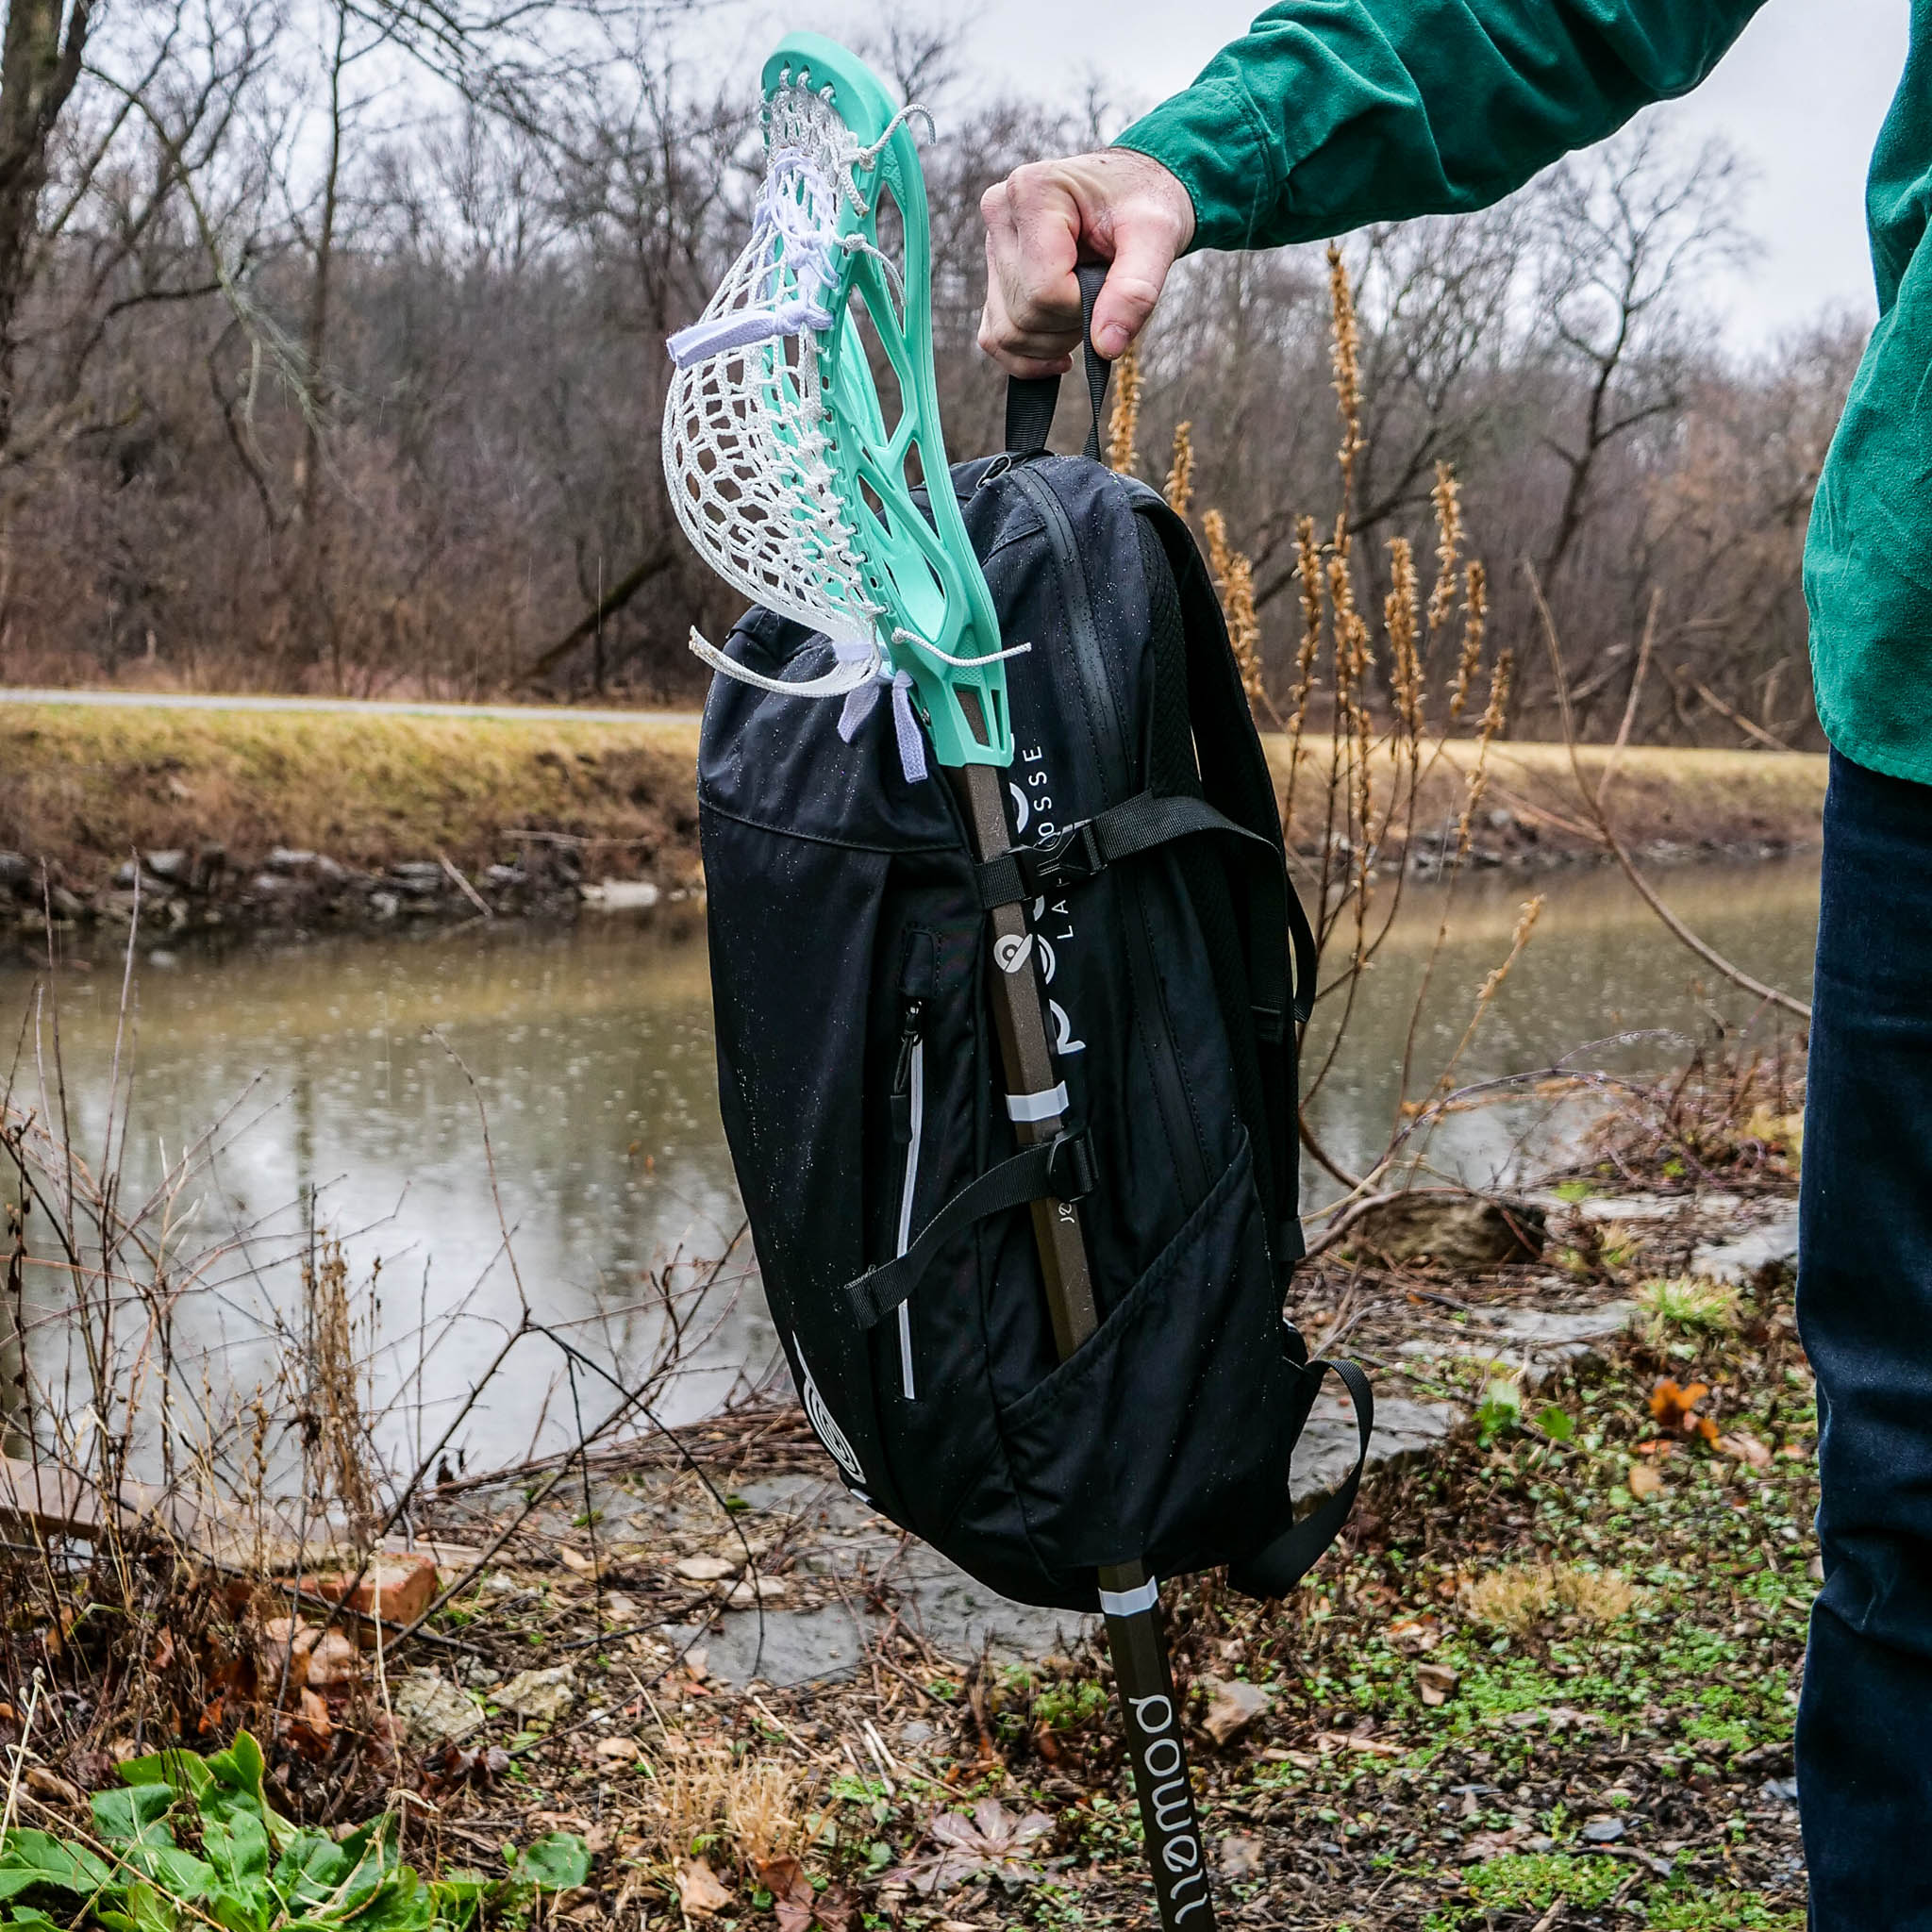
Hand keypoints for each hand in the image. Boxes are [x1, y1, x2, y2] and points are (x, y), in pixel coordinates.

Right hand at [978, 149, 1195, 376]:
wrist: (1135, 190)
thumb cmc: (1146, 202)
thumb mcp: (1157, 236)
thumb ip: (1135, 290)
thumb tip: (1106, 347)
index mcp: (1033, 191)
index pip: (1044, 289)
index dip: (1083, 305)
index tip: (1110, 280)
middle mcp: (1001, 214)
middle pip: (1025, 315)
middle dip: (1071, 324)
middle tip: (1104, 294)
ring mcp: (993, 246)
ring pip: (1008, 333)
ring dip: (1055, 342)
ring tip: (1088, 307)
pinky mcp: (995, 275)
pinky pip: (995, 338)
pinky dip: (1029, 357)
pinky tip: (1062, 351)